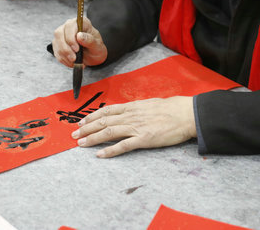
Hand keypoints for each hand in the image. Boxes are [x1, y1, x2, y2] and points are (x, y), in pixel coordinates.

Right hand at [52, 16, 106, 66]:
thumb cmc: (96, 48)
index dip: (71, 37)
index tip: (77, 49)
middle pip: (59, 33)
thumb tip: (79, 36)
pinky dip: (63, 60)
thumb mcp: (97, 45)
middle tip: (74, 58)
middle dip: (66, 48)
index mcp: (81, 22)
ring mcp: (62, 35)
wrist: (93, 56)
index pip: (70, 25)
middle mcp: (69, 26)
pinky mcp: (58, 44)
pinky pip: (56, 52)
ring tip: (75, 62)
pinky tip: (72, 63)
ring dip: (64, 55)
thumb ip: (89, 40)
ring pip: (56, 43)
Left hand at [72, 96, 196, 157]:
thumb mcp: (150, 104)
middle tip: (74, 135)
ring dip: (93, 139)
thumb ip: (137, 108)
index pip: (107, 111)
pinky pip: (123, 146)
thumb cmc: (171, 109)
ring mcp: (136, 127)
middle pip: (103, 121)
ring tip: (81, 144)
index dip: (92, 116)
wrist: (185, 114)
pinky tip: (100, 155)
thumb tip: (128, 110)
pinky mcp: (144, 139)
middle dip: (86, 128)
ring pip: (109, 132)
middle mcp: (131, 116)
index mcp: (133, 106)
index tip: (81, 122)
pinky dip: (110, 151)